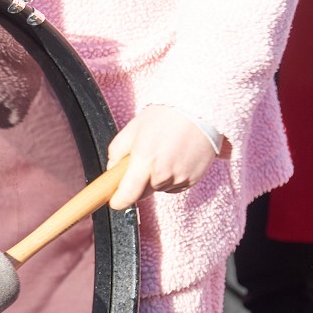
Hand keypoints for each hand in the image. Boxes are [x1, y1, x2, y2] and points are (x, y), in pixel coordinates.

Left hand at [106, 105, 226, 210]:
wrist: (200, 111)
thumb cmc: (166, 116)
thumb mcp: (133, 128)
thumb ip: (117, 151)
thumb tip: (112, 169)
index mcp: (145, 160)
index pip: (127, 195)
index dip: (118, 201)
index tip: (114, 200)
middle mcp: (162, 174)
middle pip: (142, 193)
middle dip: (137, 184)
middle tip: (142, 161)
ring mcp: (179, 179)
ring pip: (159, 189)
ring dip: (155, 179)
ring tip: (163, 154)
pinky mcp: (192, 180)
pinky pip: (174, 186)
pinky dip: (171, 177)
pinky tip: (175, 158)